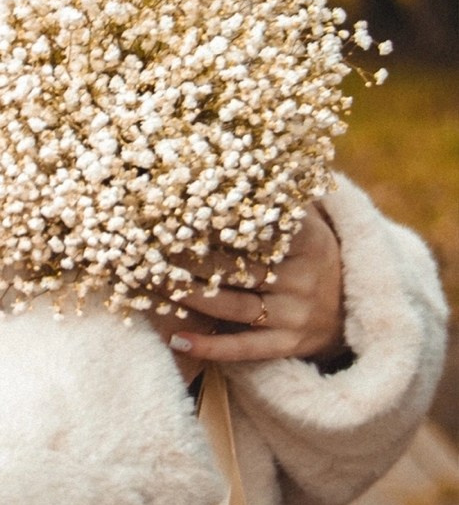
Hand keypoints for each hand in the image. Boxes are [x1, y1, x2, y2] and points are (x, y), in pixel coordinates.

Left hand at [148, 203, 346, 379]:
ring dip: (190, 295)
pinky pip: (243, 348)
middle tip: (151, 242)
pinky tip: (177, 340)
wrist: (353, 314)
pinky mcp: (285, 345)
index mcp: (310, 242)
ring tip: (153, 281)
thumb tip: (244, 157)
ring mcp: (294, 315)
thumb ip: (282, 198)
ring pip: (233, 305)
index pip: (264, 227)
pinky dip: (209, 346)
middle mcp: (303, 279)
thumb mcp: (312, 224)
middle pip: (239, 266)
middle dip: (192, 255)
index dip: (224, 218)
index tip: (186, 206)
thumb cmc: (314, 256)